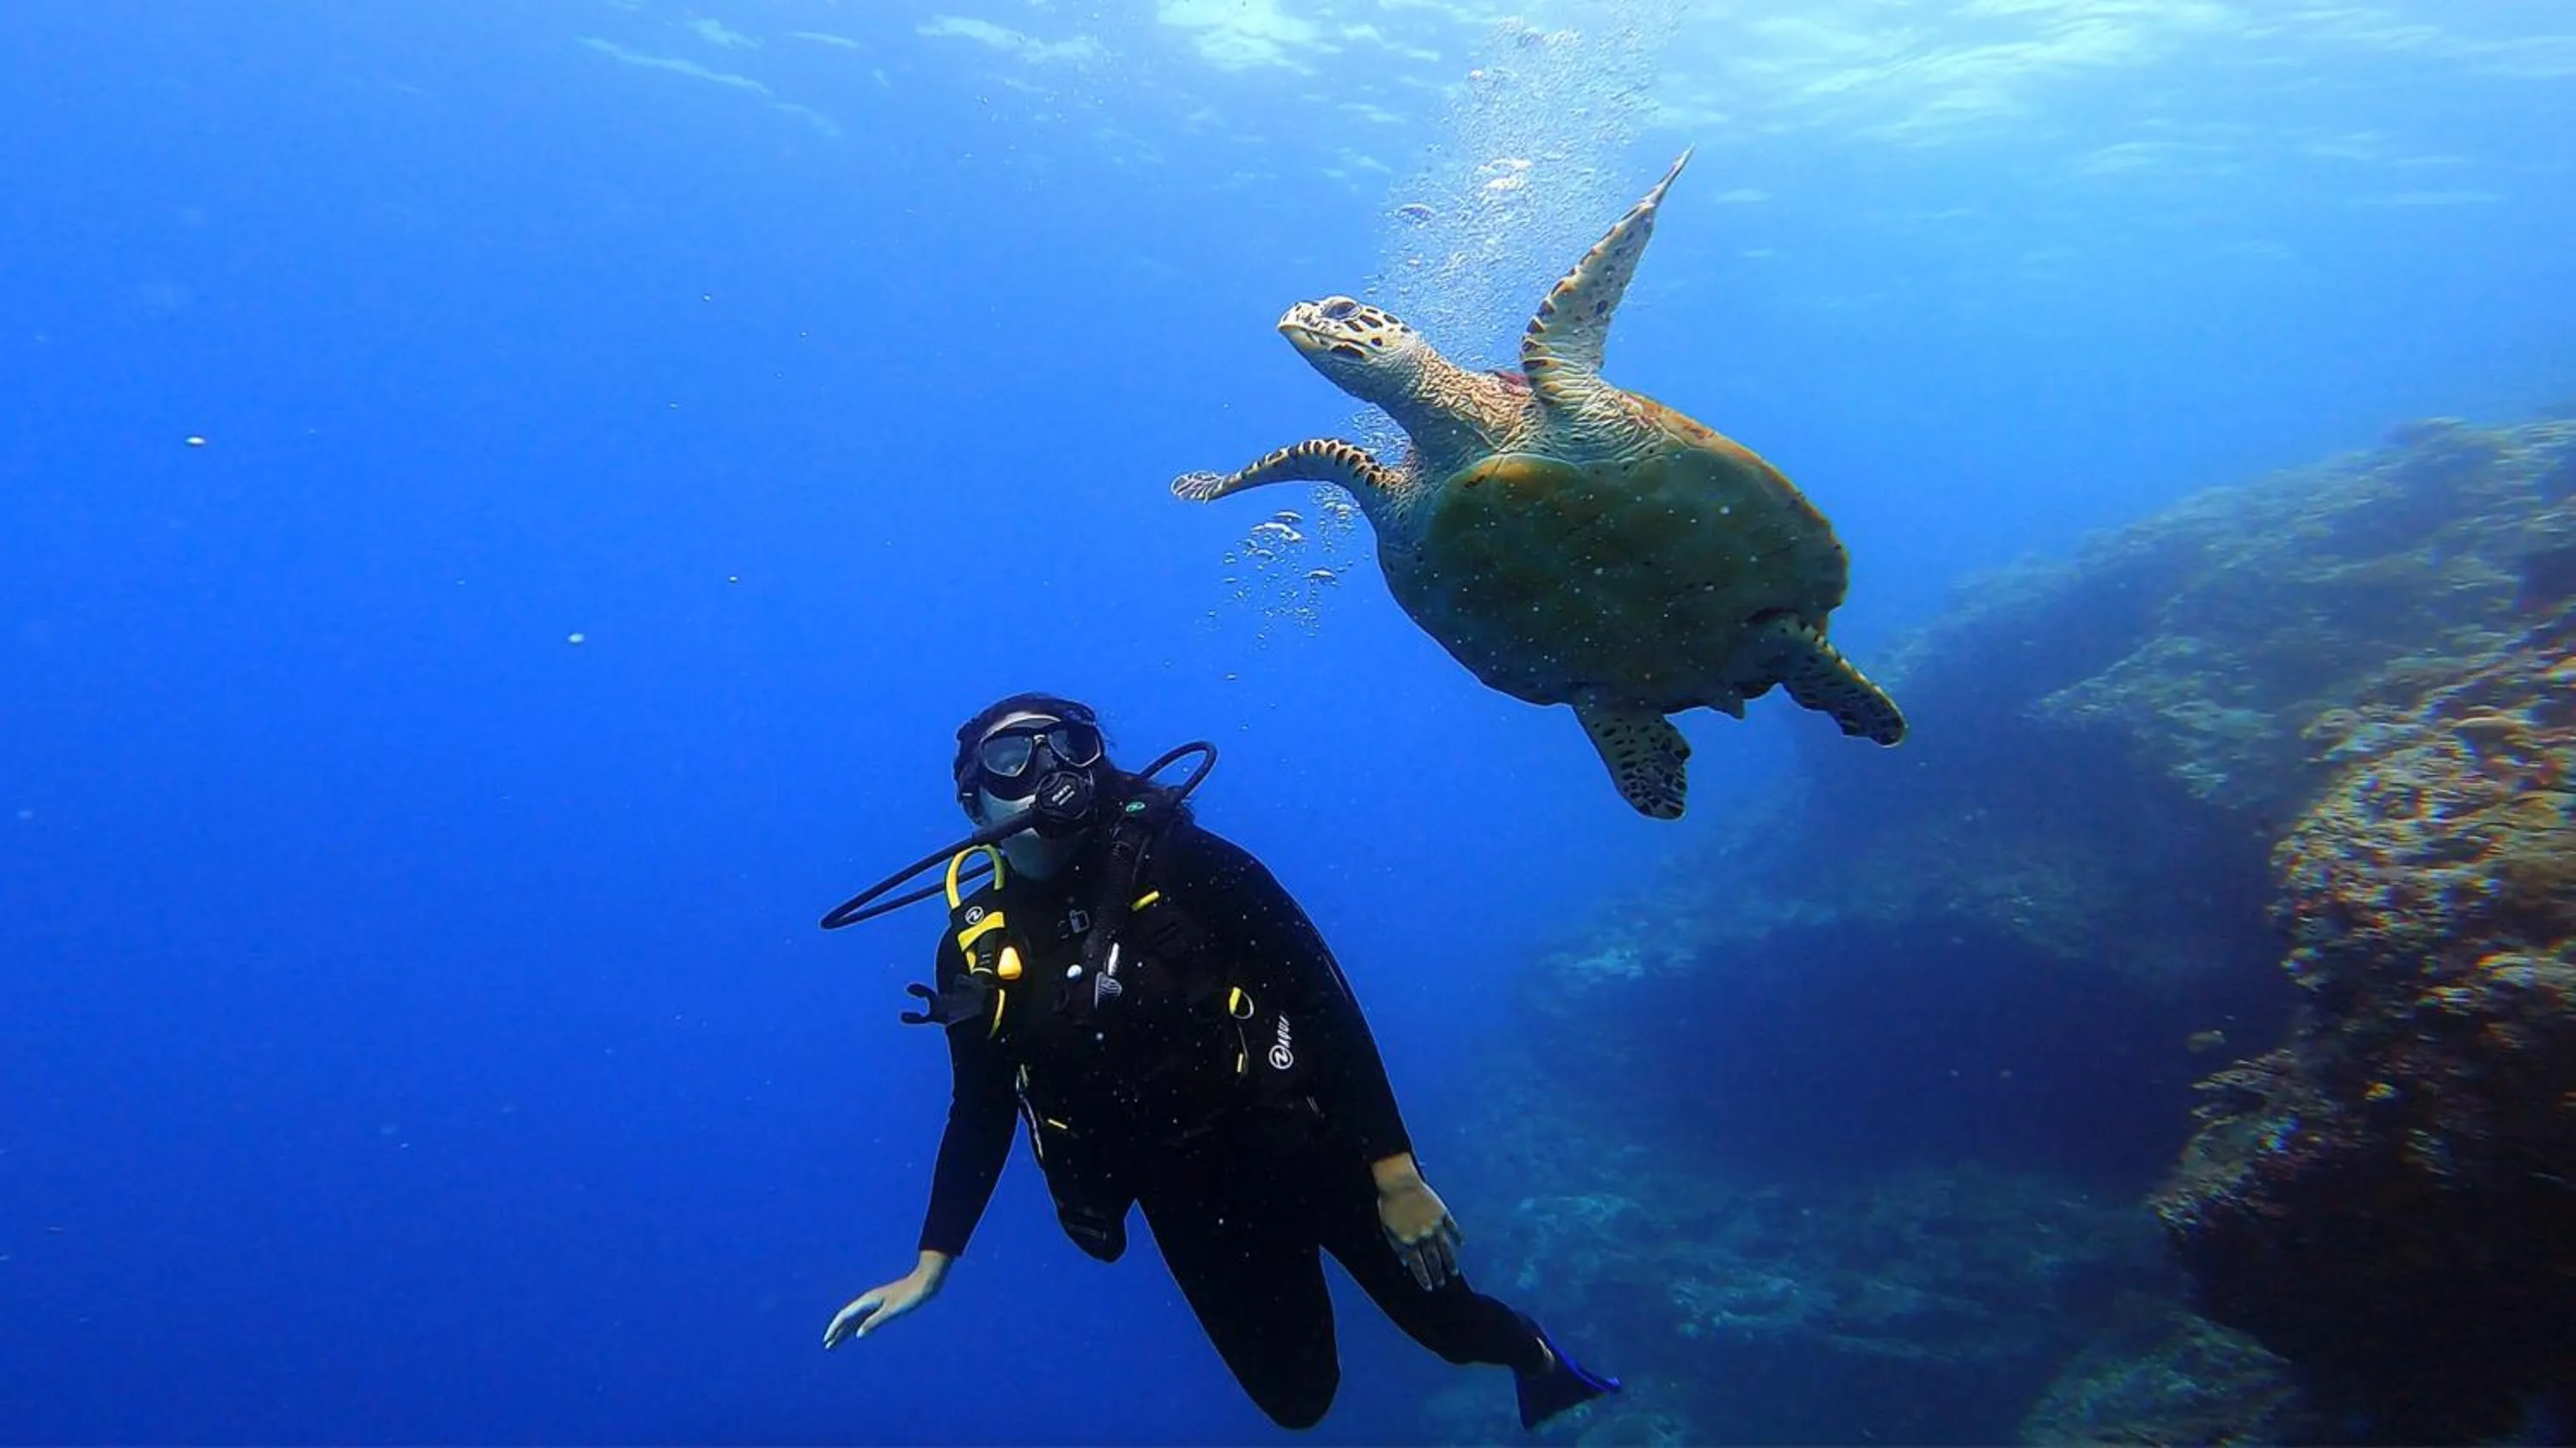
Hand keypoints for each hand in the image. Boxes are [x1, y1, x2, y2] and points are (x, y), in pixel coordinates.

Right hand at [823, 1252, 949, 1347]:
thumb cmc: (908, 1297)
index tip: (827, 1340)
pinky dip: (856, 1327)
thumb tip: (858, 1335)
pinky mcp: (882, 1306)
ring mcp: (875, 1303)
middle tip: (828, 1346)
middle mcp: (868, 1301)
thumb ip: (874, 1322)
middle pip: (847, 1318)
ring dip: (845, 1331)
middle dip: (837, 1332)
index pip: (845, 1315)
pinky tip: (855, 1333)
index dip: (835, 1328)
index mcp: (868, 1300)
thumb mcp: (891, 1311)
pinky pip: (864, 1318)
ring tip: (836, 1343)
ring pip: (855, 1319)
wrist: (924, 1284)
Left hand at [1373, 1162, 1463, 1291]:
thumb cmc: (1389, 1204)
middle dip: (1437, 1273)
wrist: (1399, 1182)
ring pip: (1445, 1248)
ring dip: (1450, 1261)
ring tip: (1453, 1272)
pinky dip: (1458, 1237)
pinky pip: (1453, 1228)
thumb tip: (1405, 1263)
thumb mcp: (1387, 1228)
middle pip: (1433, 1260)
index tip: (1429, 1287)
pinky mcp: (1443, 1213)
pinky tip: (1461, 1244)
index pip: (1418, 1266)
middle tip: (1441, 1282)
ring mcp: (1435, 1225)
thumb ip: (1396, 1247)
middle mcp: (1424, 1237)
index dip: (1424, 1277)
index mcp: (1409, 1241)